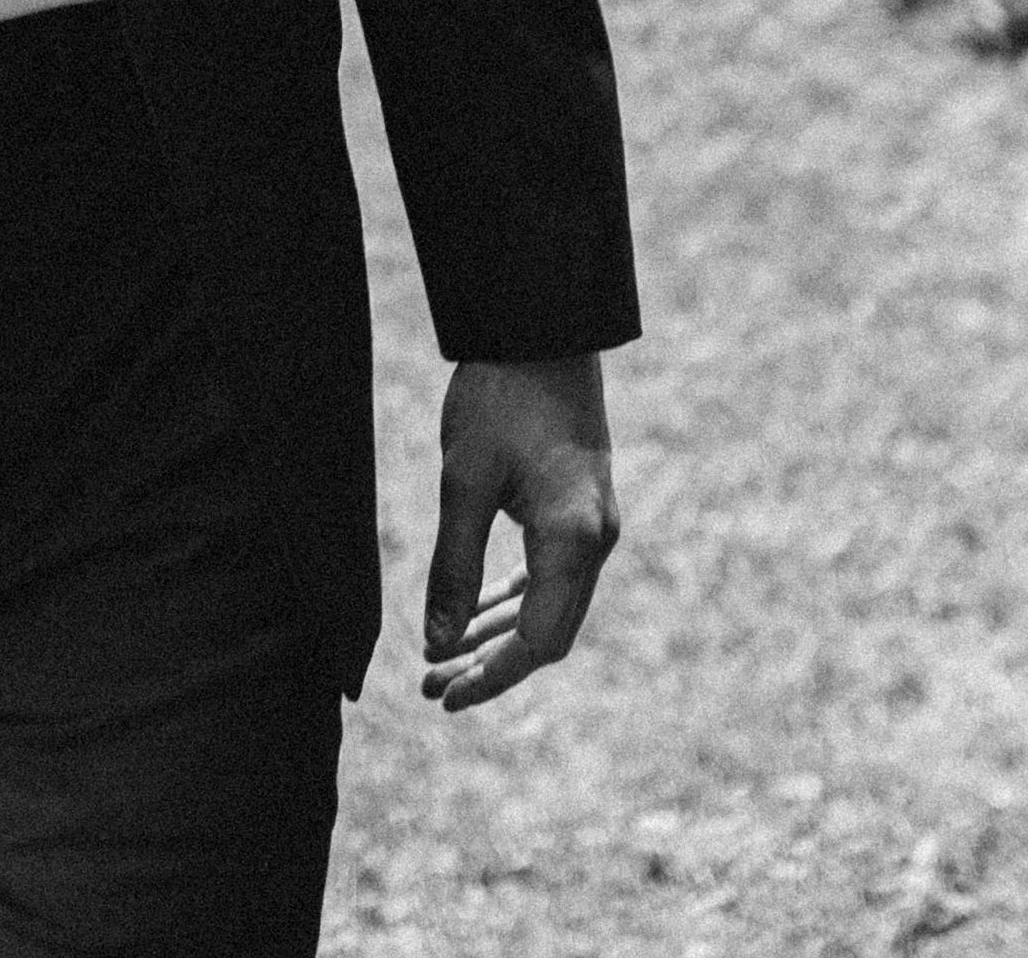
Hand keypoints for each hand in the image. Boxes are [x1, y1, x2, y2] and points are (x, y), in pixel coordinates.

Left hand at [419, 352, 617, 710]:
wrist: (542, 331)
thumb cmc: (501, 400)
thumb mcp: (464, 485)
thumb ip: (453, 570)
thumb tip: (437, 644)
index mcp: (572, 540)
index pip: (537, 641)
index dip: (491, 677)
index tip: (444, 696)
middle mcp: (595, 541)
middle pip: (548, 634)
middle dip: (491, 665)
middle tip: (432, 686)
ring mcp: (593, 526)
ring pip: (550, 606)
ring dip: (498, 635)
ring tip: (442, 658)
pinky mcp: (581, 509)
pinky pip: (551, 575)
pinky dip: (513, 599)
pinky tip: (475, 613)